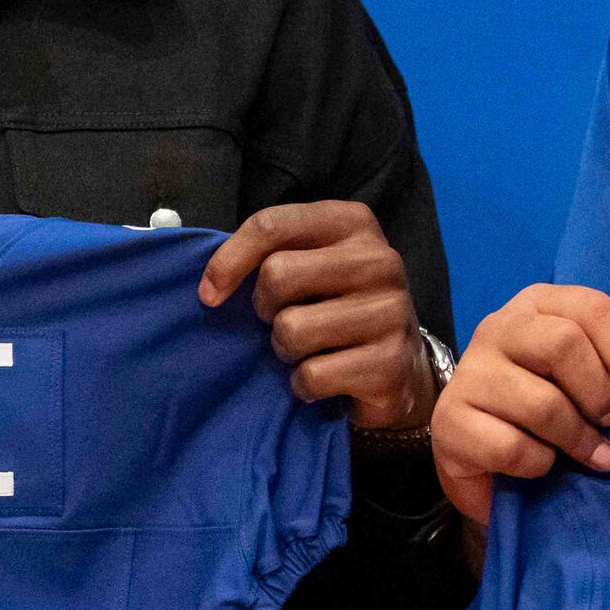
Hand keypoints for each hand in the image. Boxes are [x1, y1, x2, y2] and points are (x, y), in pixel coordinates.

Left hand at [199, 202, 431, 432]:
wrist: (399, 364)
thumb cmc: (338, 306)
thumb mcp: (311, 263)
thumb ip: (270, 254)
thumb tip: (211, 286)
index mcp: (353, 224)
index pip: (271, 225)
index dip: (228, 261)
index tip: (210, 294)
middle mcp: (379, 260)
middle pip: (277, 275)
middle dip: (264, 308)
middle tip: (282, 320)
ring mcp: (391, 311)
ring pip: (292, 329)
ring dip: (285, 349)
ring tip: (308, 350)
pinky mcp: (390, 363)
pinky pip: (312, 375)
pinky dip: (304, 385)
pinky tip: (324, 378)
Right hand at [429, 285, 609, 527]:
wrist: (489, 461)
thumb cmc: (551, 406)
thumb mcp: (598, 375)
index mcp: (539, 305)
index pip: (591, 307)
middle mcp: (498, 328)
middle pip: (563, 344)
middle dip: (600, 394)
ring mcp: (470, 374)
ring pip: (541, 401)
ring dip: (579, 438)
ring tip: (598, 457)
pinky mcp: (450, 422)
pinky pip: (511, 445)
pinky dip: (540, 464)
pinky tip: (545, 468)